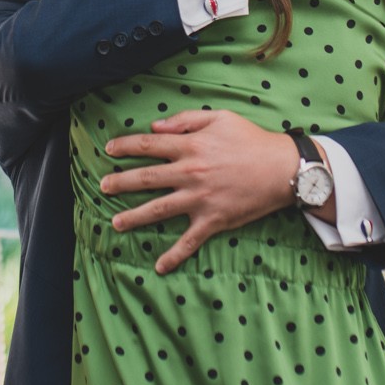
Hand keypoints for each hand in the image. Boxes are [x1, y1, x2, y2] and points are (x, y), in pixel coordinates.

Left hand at [100, 109, 302, 273]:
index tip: (108, 149)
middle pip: (145, 178)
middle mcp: (189, 172)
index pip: (148, 145)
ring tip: (115, 222)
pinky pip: (189, 241)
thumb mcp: (220, 117)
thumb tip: (155, 126)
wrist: (282, 168)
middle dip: (120, 182)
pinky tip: (159, 266)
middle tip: (102, 186)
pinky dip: (173, 255)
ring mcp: (199, 198)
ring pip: (158, 209)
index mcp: (190, 146)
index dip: (125, 146)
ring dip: (134, 217)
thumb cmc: (252, 140)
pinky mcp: (212, 220)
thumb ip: (185, 120)